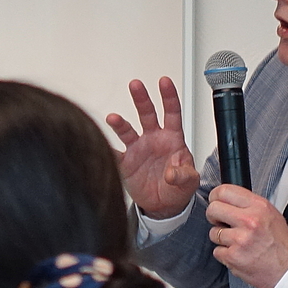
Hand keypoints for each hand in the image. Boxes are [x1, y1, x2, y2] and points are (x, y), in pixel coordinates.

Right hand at [105, 78, 201, 220]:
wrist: (163, 206)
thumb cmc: (178, 188)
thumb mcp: (189, 182)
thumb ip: (183, 175)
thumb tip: (172, 173)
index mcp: (172, 138)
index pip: (172, 113)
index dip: (169, 97)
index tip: (165, 82)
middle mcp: (153, 139)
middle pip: (147, 114)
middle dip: (142, 98)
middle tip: (136, 85)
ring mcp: (138, 149)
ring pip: (127, 130)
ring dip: (120, 123)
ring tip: (113, 119)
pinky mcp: (125, 162)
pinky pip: (114, 152)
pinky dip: (106, 147)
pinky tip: (98, 141)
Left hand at [207, 184, 287, 287]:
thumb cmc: (281, 245)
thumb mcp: (272, 215)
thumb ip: (250, 205)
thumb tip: (229, 200)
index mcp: (259, 207)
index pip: (225, 191)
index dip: (216, 196)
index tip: (215, 201)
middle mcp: (249, 221)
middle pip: (213, 209)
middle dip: (214, 216)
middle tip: (221, 222)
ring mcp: (240, 239)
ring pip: (213, 232)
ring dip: (221, 238)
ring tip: (237, 242)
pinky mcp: (233, 256)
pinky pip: (217, 251)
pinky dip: (225, 254)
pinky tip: (239, 254)